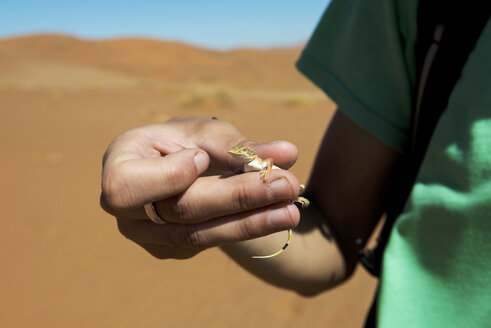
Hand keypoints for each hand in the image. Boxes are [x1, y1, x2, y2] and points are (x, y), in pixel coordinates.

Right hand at [100, 116, 301, 258]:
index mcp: (118, 164)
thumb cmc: (184, 141)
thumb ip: (241, 146)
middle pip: (179, 210)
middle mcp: (125, 210)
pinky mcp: (170, 249)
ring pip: (198, 234)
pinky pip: (209, 241)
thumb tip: (288, 153)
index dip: (168, 175)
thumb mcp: (206, 134)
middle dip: (237, 197)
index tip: (203, 158)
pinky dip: (246, 227)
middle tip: (286, 184)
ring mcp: (146, 235)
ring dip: (251, 222)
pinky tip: (279, 217)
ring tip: (292, 210)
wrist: (177, 166)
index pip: (129, 185)